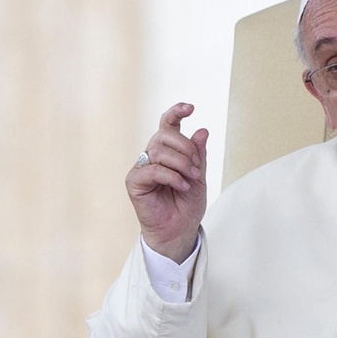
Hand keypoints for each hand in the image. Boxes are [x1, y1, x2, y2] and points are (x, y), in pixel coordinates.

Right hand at [125, 103, 207, 262]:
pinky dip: (172, 176)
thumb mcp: (199, 175)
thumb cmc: (187, 204)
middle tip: (197, 168)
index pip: (168, 125)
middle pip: (164, 134)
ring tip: (191, 179)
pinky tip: (182, 186)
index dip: (176, 112)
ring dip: (181, 164)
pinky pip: (152, 169)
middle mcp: (152, 156)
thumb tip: (202, 130)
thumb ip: (198, 154)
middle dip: (186, 148)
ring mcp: (142, 168)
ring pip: (159, 151)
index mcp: (168, 151)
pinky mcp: (134, 182)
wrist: (180, 230)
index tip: (191, 108)